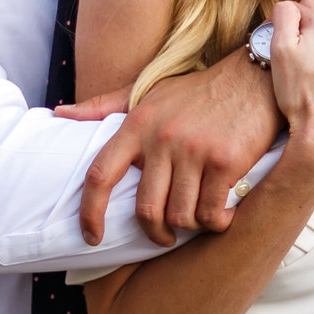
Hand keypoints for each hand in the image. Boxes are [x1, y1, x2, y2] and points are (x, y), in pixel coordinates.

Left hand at [66, 50, 280, 246]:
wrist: (255, 77)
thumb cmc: (198, 91)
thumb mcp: (149, 91)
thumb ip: (104, 105)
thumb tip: (59, 114)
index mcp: (138, 124)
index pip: (100, 174)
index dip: (90, 212)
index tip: (91, 236)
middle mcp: (162, 138)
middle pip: (146, 209)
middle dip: (155, 233)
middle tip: (164, 236)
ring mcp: (195, 151)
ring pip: (180, 216)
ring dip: (189, 226)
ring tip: (198, 218)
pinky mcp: (226, 161)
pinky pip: (211, 214)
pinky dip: (216, 222)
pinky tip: (222, 214)